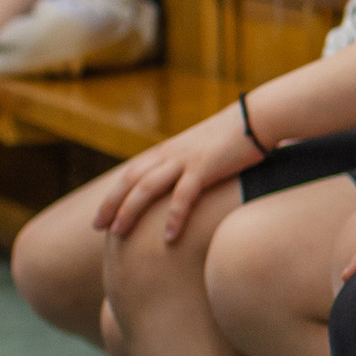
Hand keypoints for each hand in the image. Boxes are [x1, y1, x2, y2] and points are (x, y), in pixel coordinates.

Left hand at [95, 106, 266, 241]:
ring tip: (118, 233)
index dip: (113, 194)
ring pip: (147, 187)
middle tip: (97, 227)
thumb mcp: (203, 148)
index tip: (101, 215)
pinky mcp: (205, 167)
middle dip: (111, 204)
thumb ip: (188, 163)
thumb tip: (182, 184)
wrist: (258, 118)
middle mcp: (171, 154)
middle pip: (131, 180)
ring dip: (130, 210)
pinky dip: (174, 217)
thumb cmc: (236, 136)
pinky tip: (168, 237)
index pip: (131, 173)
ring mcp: (186, 160)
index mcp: (169, 150)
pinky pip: (183, 195)